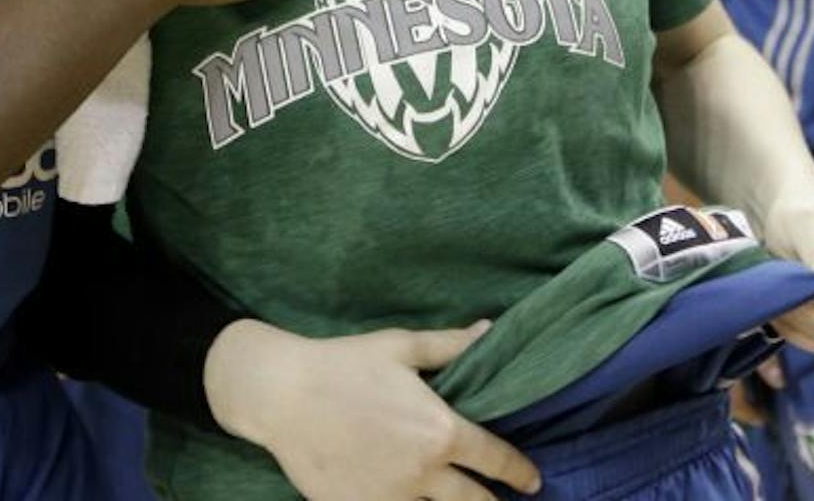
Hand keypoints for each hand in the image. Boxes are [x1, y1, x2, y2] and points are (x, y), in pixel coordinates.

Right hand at [204, 319, 541, 500]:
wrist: (281, 395)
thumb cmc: (343, 364)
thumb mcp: (400, 348)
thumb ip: (450, 346)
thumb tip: (489, 330)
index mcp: (441, 431)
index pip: (495, 459)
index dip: (519, 472)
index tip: (532, 480)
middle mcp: (424, 473)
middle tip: (500, 500)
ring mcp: (392, 497)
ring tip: (457, 497)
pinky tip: (407, 495)